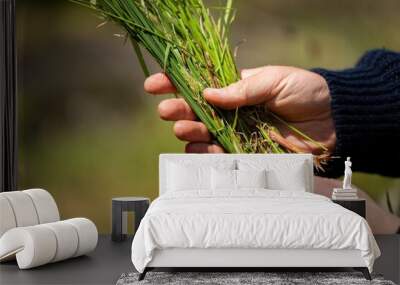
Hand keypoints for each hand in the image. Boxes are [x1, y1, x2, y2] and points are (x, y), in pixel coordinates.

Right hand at [144, 66, 335, 152]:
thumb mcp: (275, 80)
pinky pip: (220, 155)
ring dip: (190, 132)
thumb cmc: (306, 92)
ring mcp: (236, 133)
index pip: (200, 84)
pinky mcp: (246, 153)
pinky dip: (207, 154)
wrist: (334, 121)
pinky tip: (198, 148)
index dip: (175, 82)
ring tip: (183, 129)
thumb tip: (208, 94)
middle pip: (196, 111)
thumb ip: (243, 89)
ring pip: (204, 134)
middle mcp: (231, 111)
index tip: (155, 84)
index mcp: (236, 88)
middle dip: (178, 110)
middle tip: (167, 111)